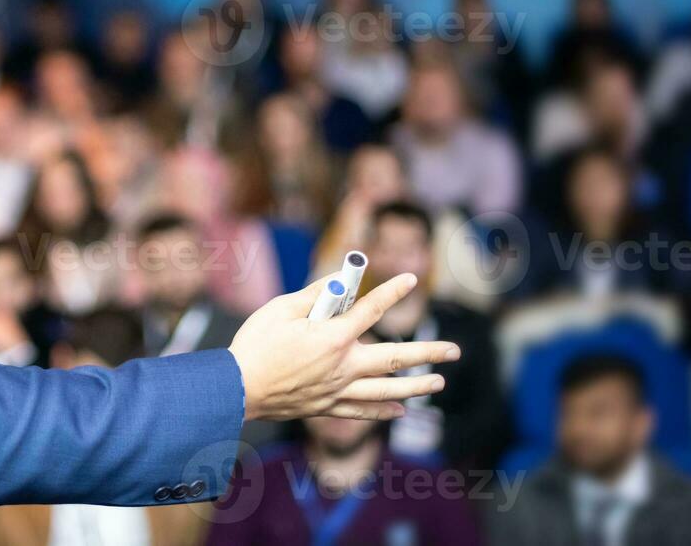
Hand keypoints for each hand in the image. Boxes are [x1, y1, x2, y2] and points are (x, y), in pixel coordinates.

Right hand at [227, 273, 459, 421]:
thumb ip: (315, 295)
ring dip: (416, 386)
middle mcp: (343, 366)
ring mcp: (337, 390)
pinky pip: (362, 411)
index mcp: (333, 337)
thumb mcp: (281, 309)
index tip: (411, 279)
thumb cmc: (255, 344)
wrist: (237, 389)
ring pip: (386, 390)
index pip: (371, 309)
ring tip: (439, 382)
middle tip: (454, 351)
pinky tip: (401, 411)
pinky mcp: (326, 407)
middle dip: (428, 353)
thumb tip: (341, 281)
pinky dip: (384, 412)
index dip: (392, 291)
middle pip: (394, 358)